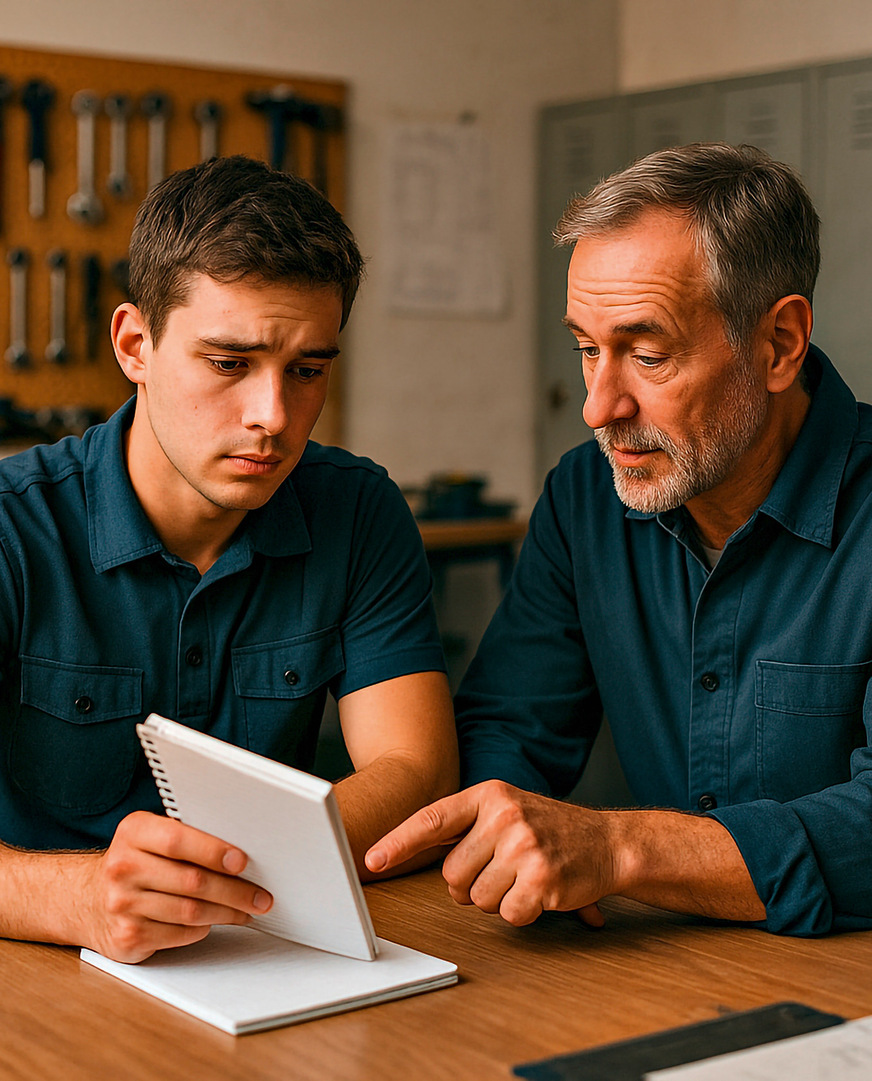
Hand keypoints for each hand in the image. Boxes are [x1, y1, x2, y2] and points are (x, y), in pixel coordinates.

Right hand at [81, 811, 272, 962]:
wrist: (86, 900)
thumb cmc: (134, 863)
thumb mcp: (151, 837)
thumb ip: (187, 838)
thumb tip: (239, 855)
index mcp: (134, 832)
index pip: (178, 841)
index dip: (213, 851)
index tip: (242, 862)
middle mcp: (123, 867)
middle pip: (192, 881)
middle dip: (235, 890)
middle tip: (261, 896)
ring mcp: (122, 905)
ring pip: (191, 911)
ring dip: (227, 912)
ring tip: (247, 909)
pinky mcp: (127, 937)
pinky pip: (180, 934)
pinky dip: (204, 928)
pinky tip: (215, 921)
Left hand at [366, 780, 615, 926]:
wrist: (609, 842)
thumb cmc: (549, 829)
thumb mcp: (506, 810)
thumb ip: (465, 827)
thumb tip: (408, 848)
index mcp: (489, 795)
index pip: (432, 820)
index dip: (398, 843)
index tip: (371, 860)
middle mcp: (504, 815)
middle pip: (451, 875)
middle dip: (469, 885)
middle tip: (500, 872)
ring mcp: (524, 846)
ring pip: (476, 899)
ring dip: (496, 899)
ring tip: (523, 878)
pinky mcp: (543, 879)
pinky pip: (507, 916)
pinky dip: (521, 913)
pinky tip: (540, 893)